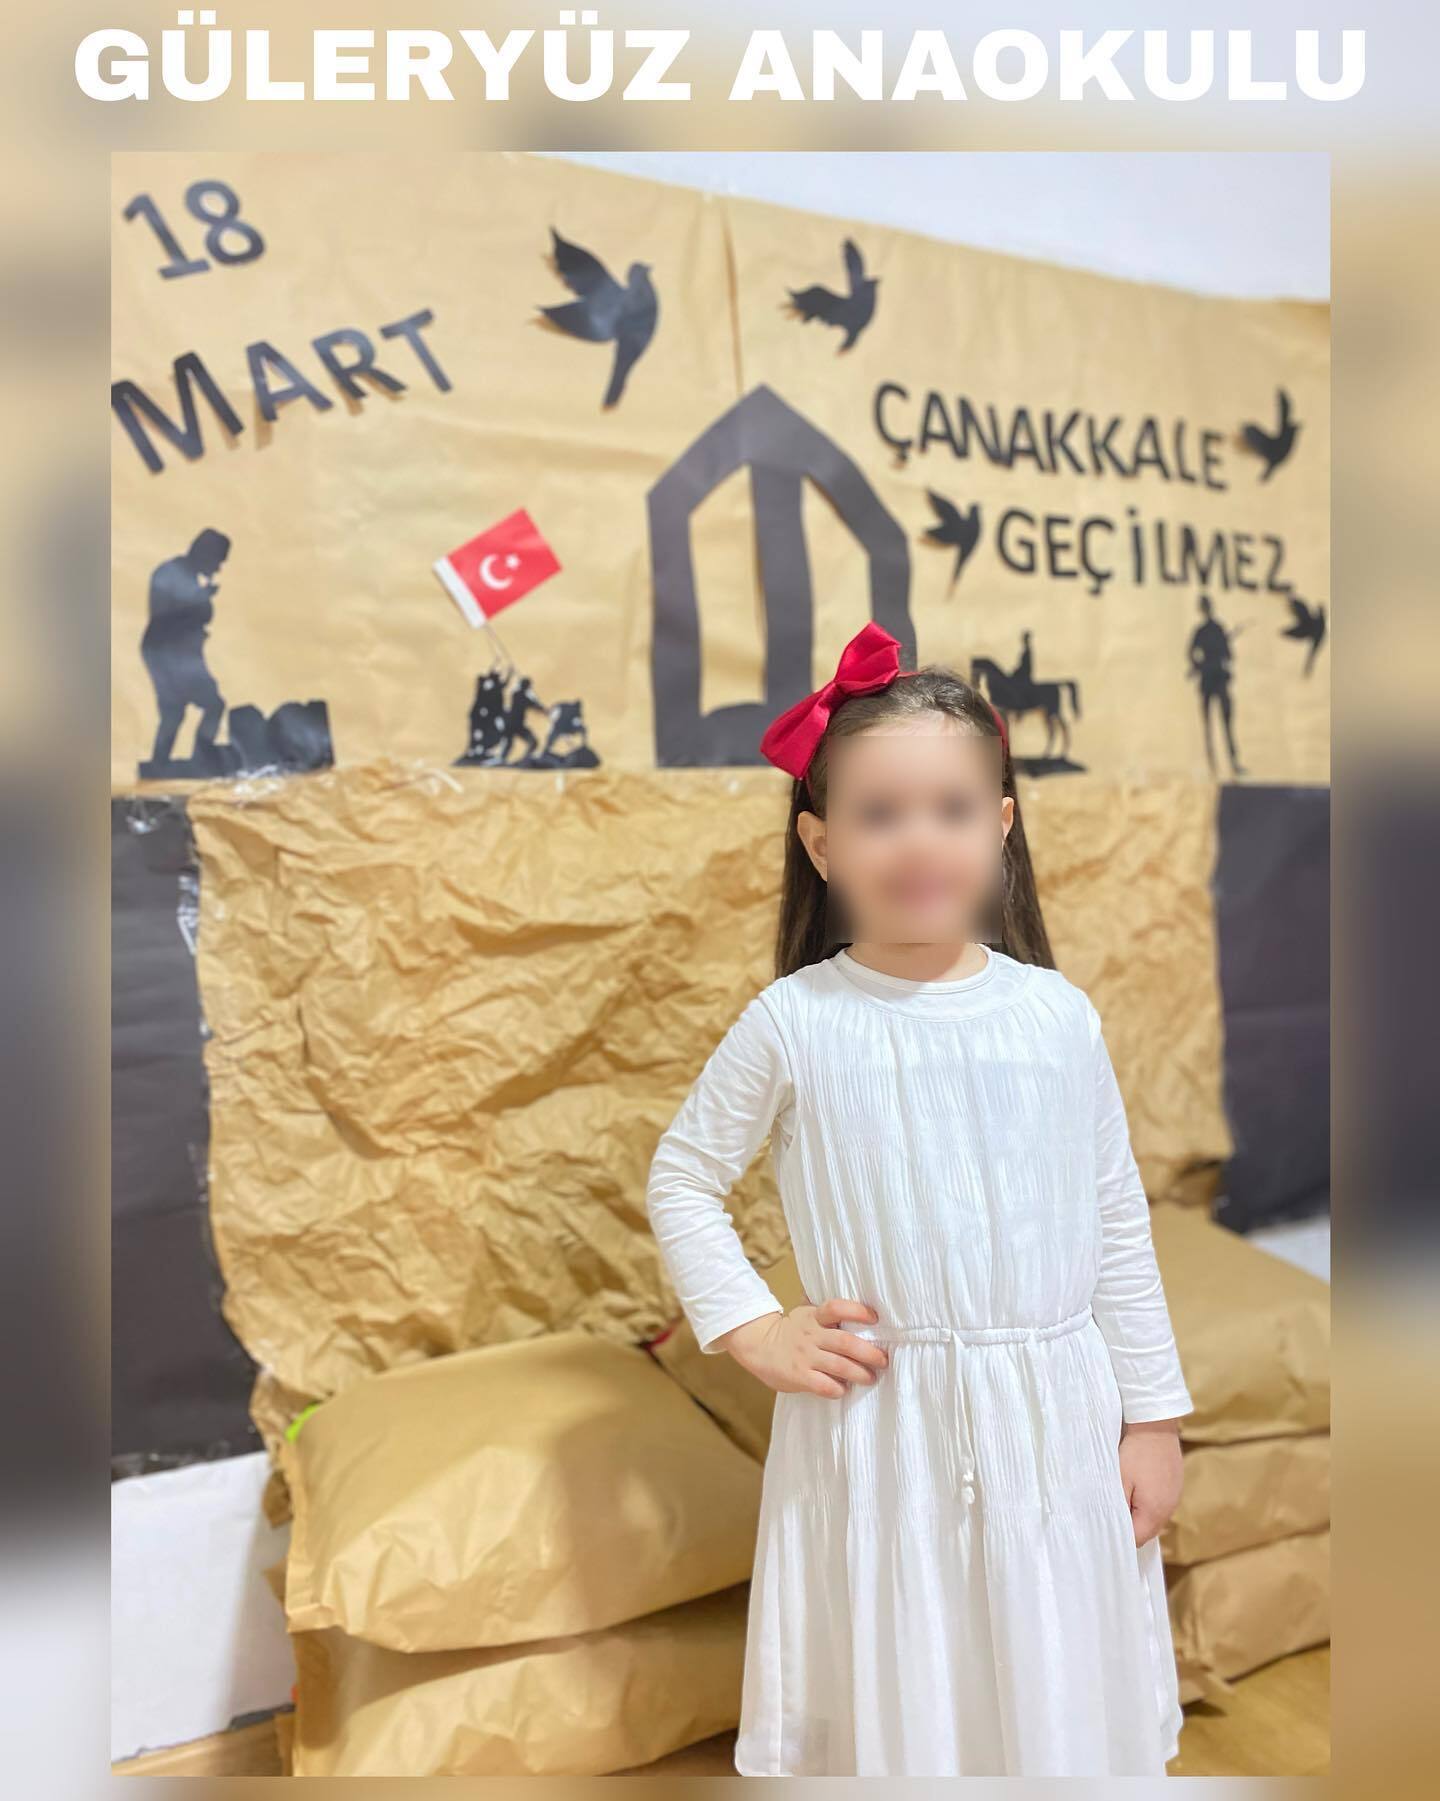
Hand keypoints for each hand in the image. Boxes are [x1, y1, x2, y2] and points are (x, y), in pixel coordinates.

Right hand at [714, 1299, 889, 1397]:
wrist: (758, 1346)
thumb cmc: (789, 1331)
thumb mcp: (805, 1315)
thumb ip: (827, 1315)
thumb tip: (861, 1311)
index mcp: (813, 1317)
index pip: (837, 1308)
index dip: (857, 1311)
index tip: (874, 1318)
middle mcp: (811, 1335)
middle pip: (845, 1342)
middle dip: (869, 1352)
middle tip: (883, 1360)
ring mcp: (805, 1357)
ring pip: (839, 1366)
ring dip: (860, 1373)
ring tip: (871, 1377)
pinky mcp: (800, 1377)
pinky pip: (824, 1386)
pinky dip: (838, 1389)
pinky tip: (844, 1389)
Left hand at [1117, 1419, 1183, 1546]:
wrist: (1156, 1426)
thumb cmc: (1135, 1453)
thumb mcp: (1120, 1481)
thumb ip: (1118, 1508)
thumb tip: (1115, 1528)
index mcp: (1154, 1512)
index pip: (1136, 1540)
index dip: (1120, 1537)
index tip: (1105, 1528)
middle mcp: (1168, 1510)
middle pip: (1147, 1531)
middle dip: (1129, 1527)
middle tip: (1110, 1511)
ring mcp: (1174, 1498)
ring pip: (1153, 1518)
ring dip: (1138, 1514)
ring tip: (1123, 1497)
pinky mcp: (1175, 1487)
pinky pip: (1160, 1504)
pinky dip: (1147, 1503)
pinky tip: (1137, 1488)